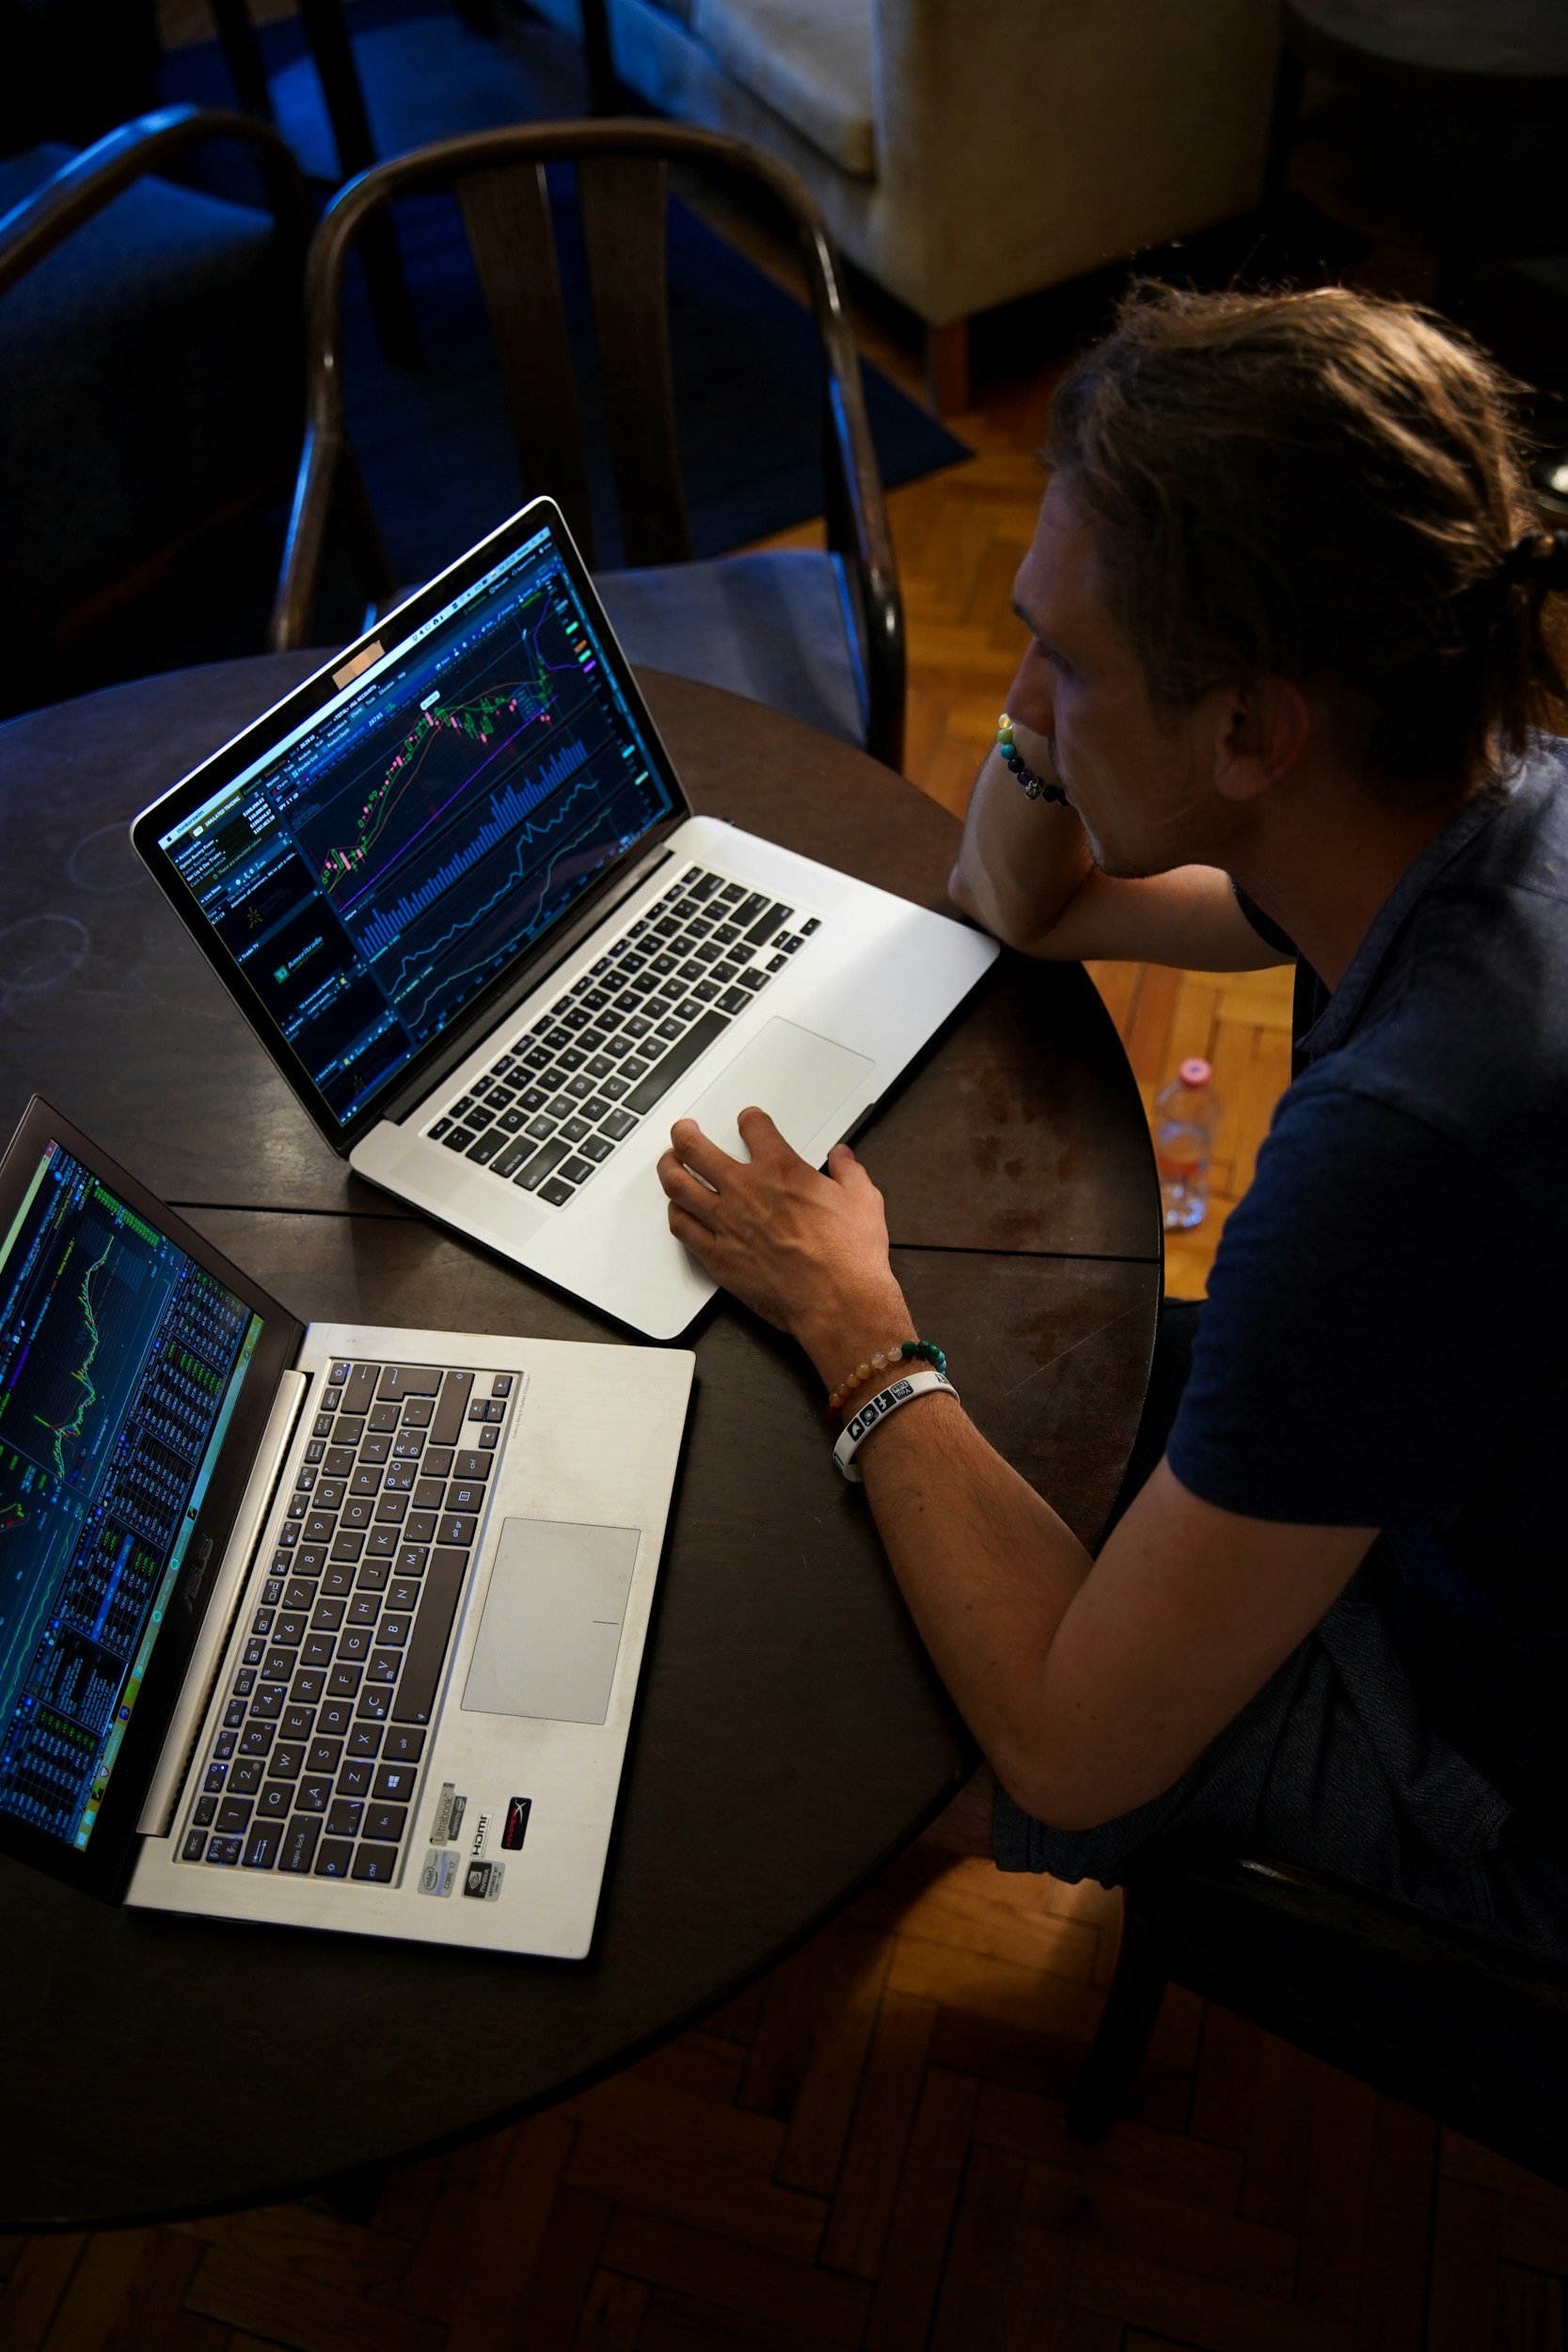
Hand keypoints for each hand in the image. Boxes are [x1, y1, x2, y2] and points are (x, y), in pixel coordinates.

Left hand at [657, 1109, 911, 1377]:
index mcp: (781, 1169)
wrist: (838, 1302)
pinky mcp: (717, 1256)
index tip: (748, 1120)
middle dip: (685, 1134)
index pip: (753, 1127)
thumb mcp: (863, 1199)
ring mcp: (726, 1223)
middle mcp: (746, 1190)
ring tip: (669, 1162)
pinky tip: (677, 1211)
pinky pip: (682, 1228)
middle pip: (696, 1148)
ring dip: (669, 1168)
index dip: (749, 1119)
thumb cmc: (849, 1256)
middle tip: (684, 1130)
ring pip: (678, 1185)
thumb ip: (848, 1170)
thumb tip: (841, 1156)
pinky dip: (675, 1214)